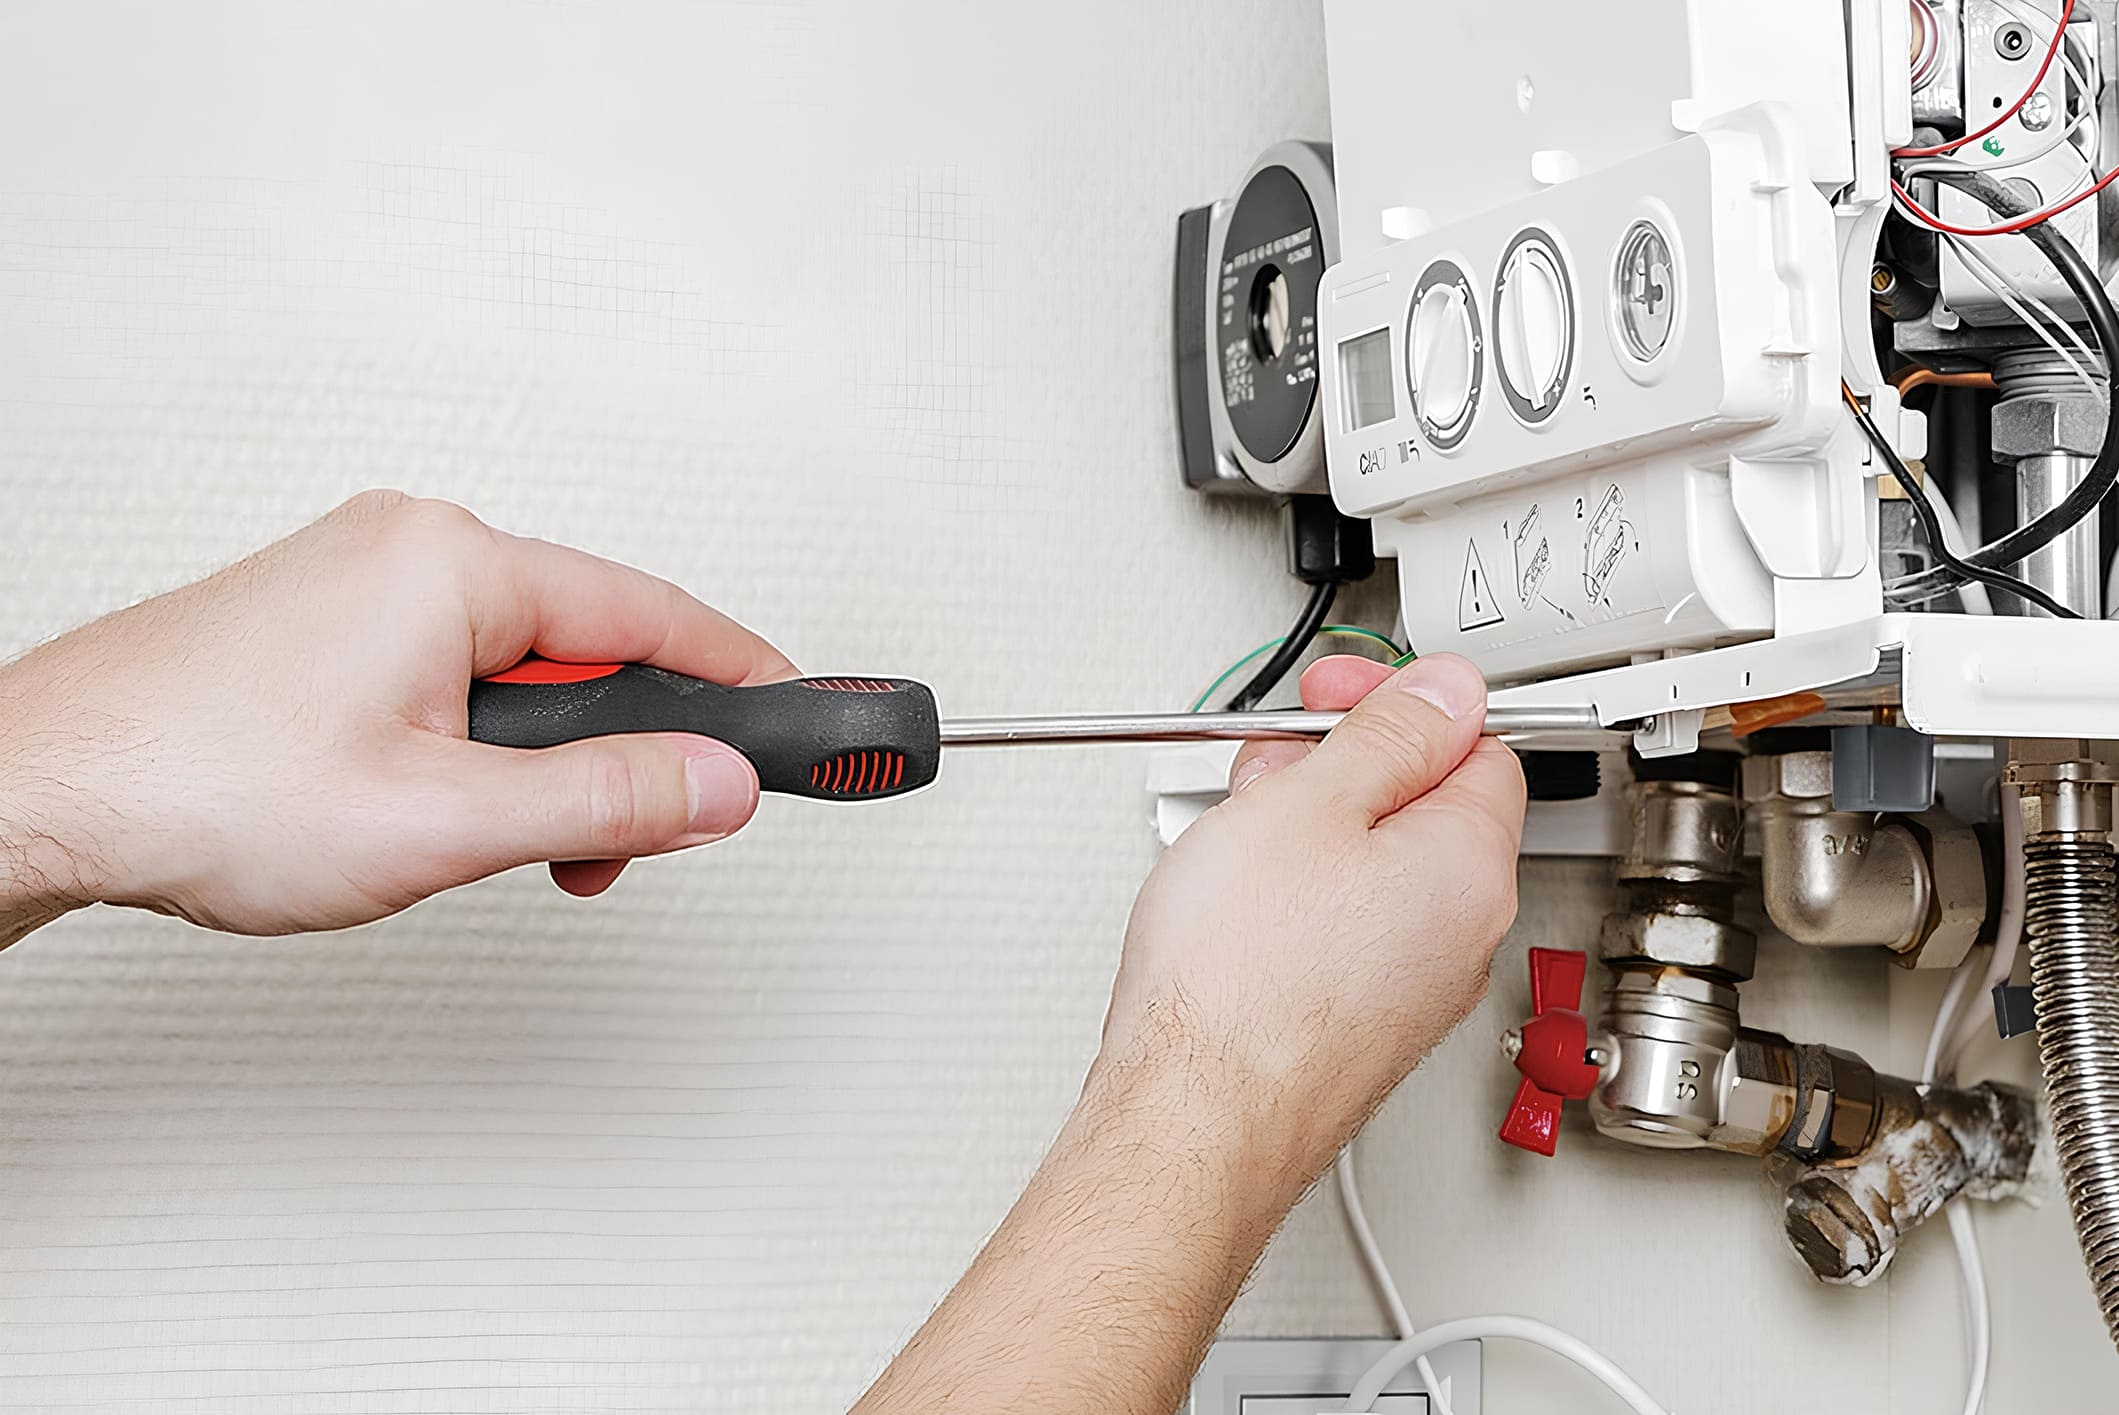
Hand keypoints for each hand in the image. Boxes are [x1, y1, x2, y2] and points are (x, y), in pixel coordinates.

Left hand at [0, 490, 794, 938]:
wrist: (42, 793)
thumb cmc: (199, 785)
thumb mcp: (449, 818)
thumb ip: (608, 802)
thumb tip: (715, 783)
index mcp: (453, 562)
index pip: (652, 612)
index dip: (740, 676)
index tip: (801, 716)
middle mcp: (410, 548)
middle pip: (585, 647)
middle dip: (619, 755)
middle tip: (622, 847)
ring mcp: (361, 581)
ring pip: (515, 673)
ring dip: (540, 766)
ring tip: (498, 848)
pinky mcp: (325, 623)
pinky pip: (452, 674)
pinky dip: (480, 749)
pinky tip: (444, 813)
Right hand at [1102, 652, 1525, 1176]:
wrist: (1192, 1118)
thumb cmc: (1240, 982)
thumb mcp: (1306, 802)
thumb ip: (1389, 734)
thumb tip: (1449, 692)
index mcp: (1471, 865)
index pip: (1477, 745)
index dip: (1403, 706)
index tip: (1340, 697)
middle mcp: (1460, 934)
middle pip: (1422, 806)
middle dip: (1343, 769)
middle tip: (1270, 769)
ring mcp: (1410, 987)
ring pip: (1373, 868)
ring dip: (1309, 832)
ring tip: (1236, 844)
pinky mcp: (1357, 1024)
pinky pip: (1342, 929)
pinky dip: (1293, 900)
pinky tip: (1235, 907)